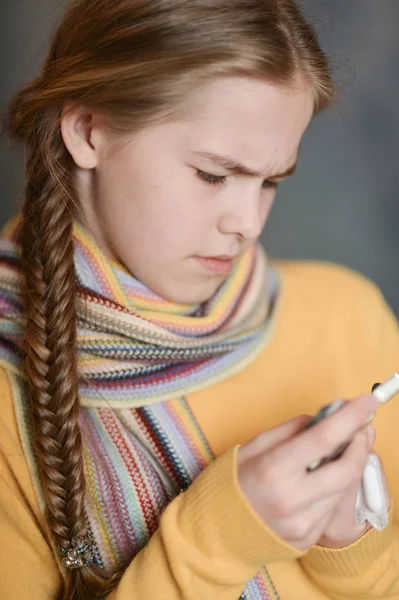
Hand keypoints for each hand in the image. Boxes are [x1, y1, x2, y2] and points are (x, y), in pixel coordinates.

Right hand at [236, 394, 377, 550]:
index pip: (324, 438)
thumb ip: (292, 430)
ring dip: (348, 465)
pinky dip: (332, 488)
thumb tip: (327, 417)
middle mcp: (291, 499)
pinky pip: (331, 507)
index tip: (368, 401)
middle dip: (361, 444)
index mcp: (274, 469)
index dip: (351, 417)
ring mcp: (301, 523)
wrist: (217, 530)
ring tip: (340, 451)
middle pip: (346, 468)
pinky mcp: (307, 539)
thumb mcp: (254, 445)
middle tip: (364, 428)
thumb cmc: (233, 480)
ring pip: (343, 489)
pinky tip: (320, 480)